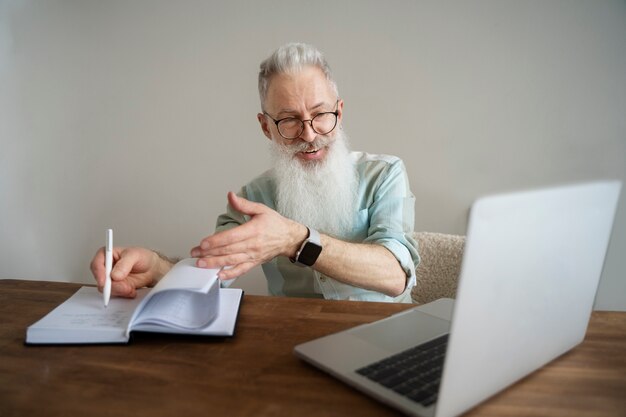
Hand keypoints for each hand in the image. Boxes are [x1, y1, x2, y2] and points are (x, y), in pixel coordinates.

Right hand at [90, 247, 169, 297]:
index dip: (99, 274)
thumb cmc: (143, 257)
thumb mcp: (135, 255)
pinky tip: (132, 290)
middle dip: (112, 286)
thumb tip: (114, 275)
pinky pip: (115, 294)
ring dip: (120, 290)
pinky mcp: (115, 287)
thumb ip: (124, 264)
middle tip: (125, 287)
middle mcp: (105, 267)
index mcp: (107, 255)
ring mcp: (110, 279)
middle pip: (100, 280)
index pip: (96, 264)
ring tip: (131, 287)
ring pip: (107, 289)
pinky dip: (124, 294)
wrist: (152, 268)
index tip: (104, 282)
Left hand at [190, 192, 306, 279]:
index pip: (232, 237)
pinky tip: (219, 274)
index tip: (203, 243)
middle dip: (209, 252)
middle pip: (228, 250)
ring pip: (231, 260)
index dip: (216, 241)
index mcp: (253, 230)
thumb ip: (244, 204)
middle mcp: (252, 245)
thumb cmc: (275, 223)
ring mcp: (253, 255)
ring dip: (215, 263)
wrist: (289, 238)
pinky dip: (230, 273)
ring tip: (200, 264)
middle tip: (195, 253)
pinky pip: (241, 270)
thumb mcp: (261, 209)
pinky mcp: (254, 263)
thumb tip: (230, 196)